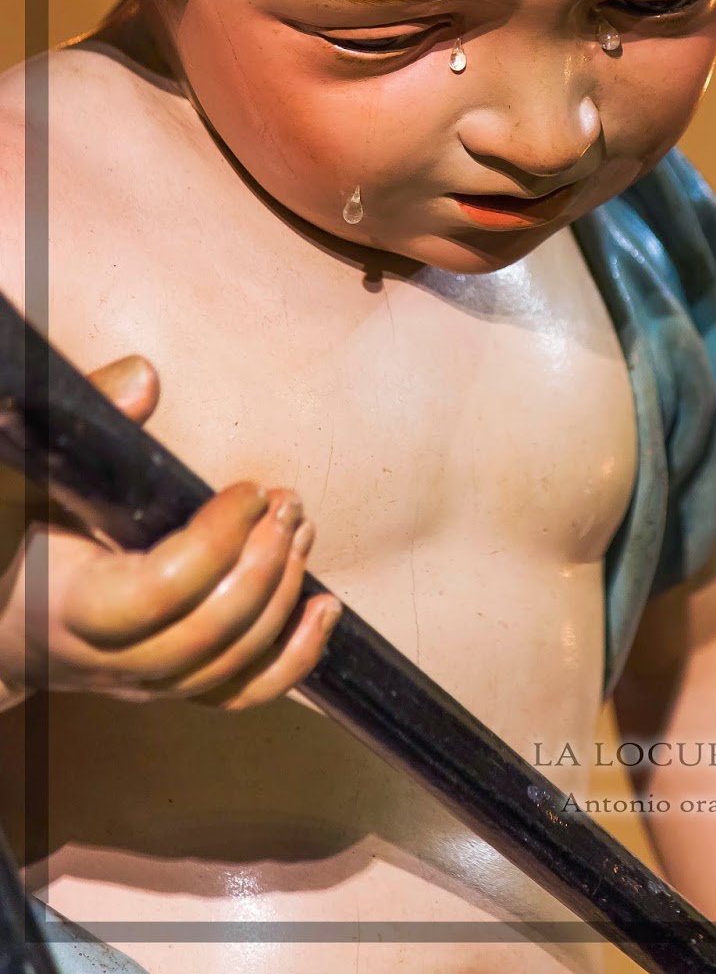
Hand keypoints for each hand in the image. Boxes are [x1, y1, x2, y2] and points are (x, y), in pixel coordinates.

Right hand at [0, 355, 341, 710]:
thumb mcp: (47, 478)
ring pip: (231, 664)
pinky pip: (243, 693)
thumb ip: (93, 425)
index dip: (216, 543)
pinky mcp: (177, 690)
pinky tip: (326, 609)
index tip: (249, 491)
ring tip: (301, 530)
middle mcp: (112, 658)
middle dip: (264, 564)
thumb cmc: (34, 542)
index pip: (158, 592)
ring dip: (283, 595)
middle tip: (288, 504)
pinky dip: (294, 658)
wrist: (8, 628)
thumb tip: (146, 378)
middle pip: (207, 633)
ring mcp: (148, 683)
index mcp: (73, 603)